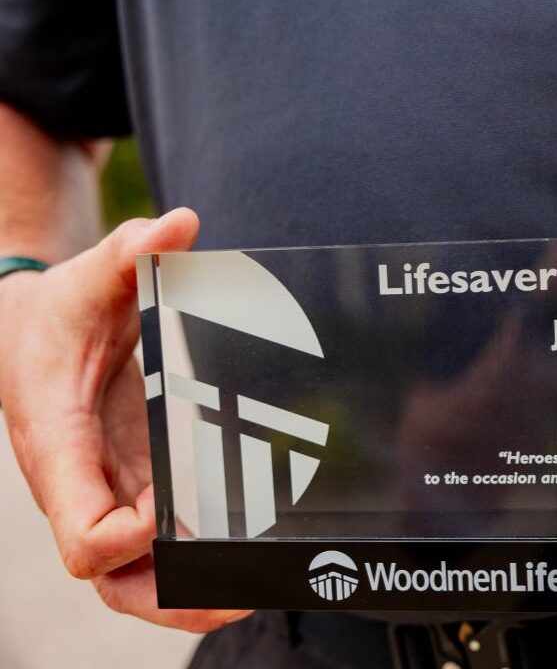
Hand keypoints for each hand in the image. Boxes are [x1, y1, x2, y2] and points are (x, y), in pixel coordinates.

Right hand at [0, 209, 251, 631]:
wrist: (37, 329)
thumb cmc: (57, 312)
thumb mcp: (88, 277)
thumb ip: (128, 251)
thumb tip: (180, 223)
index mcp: (60, 448)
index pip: (84, 534)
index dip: (126, 541)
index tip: (171, 517)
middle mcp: (83, 485)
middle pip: (113, 578)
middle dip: (172, 596)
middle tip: (242, 590)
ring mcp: (108, 491)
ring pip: (135, 576)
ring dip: (188, 592)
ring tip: (257, 585)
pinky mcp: (132, 485)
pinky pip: (155, 544)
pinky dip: (192, 560)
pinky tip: (242, 555)